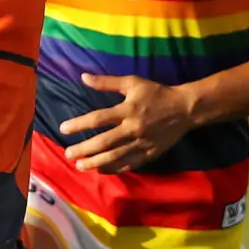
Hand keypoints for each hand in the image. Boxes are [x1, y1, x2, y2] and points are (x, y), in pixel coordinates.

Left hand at [61, 73, 196, 171]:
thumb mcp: (133, 82)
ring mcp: (141, 143)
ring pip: (115, 156)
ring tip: (80, 166)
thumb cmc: (157, 93)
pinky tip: (101, 170)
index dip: (79, 124)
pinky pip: (129, 163)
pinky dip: (114, 168)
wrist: (185, 109)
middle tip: (68, 154)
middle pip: (104, 142)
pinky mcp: (149, 154)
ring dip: (96, 162)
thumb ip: (107, 82)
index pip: (98, 118)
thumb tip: (83, 77)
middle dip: (84, 149)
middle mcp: (132, 128)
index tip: (63, 129)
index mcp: (127, 110)